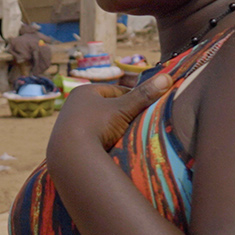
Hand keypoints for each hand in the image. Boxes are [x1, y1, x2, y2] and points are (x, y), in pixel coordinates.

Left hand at [51, 71, 175, 158]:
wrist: (70, 156)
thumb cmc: (97, 125)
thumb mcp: (123, 109)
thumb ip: (144, 96)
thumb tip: (168, 77)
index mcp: (85, 91)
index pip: (116, 91)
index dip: (132, 100)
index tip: (146, 109)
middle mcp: (73, 104)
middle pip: (106, 108)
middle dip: (120, 116)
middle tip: (137, 125)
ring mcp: (68, 124)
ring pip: (97, 124)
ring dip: (110, 130)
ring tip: (124, 139)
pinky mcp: (66, 142)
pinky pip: (90, 138)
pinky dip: (99, 142)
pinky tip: (109, 150)